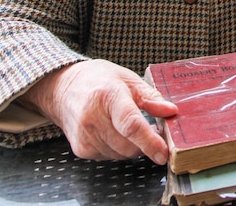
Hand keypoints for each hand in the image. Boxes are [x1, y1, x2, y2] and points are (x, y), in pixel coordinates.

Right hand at [19, 59, 176, 162]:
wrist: (63, 88)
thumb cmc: (99, 80)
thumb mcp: (129, 80)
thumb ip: (151, 97)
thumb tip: (171, 111)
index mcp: (108, 96)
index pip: (131, 125)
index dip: (150, 142)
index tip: (164, 153)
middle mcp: (93, 118)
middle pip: (128, 145)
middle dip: (146, 143)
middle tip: (154, 130)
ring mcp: (85, 136)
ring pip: (121, 154)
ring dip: (133, 146)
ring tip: (129, 126)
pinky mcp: (81, 149)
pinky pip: (110, 156)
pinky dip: (119, 148)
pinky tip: (114, 131)